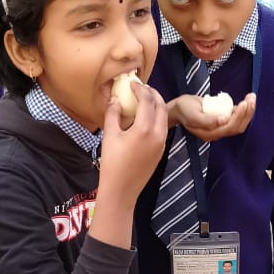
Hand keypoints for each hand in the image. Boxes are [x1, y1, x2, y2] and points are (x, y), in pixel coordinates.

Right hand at [92, 86, 167, 246]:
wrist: (122, 190)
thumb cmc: (112, 163)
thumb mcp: (109, 136)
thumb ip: (113, 114)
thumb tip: (115, 99)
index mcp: (144, 128)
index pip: (147, 100)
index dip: (140, 89)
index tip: (132, 83)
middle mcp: (158, 134)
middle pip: (160, 105)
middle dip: (152, 94)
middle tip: (141, 88)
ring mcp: (162, 143)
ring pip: (164, 116)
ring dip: (156, 104)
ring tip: (144, 99)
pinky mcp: (161, 150)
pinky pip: (162, 127)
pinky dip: (156, 117)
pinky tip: (144, 117)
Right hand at [170, 93, 255, 141]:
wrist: (179, 107)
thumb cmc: (184, 110)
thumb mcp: (192, 115)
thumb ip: (207, 121)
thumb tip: (224, 120)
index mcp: (210, 134)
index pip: (229, 128)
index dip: (238, 117)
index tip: (243, 103)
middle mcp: (217, 132)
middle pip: (237, 126)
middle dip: (247, 113)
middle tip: (251, 98)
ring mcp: (220, 125)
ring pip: (239, 122)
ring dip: (248, 110)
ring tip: (251, 96)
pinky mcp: (222, 117)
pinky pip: (236, 116)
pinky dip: (243, 108)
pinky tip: (247, 99)